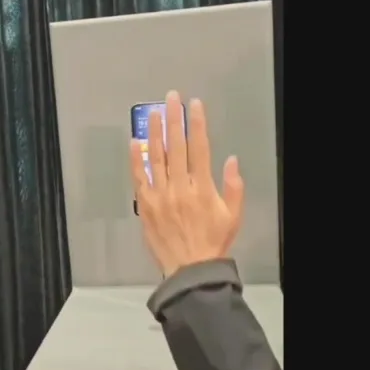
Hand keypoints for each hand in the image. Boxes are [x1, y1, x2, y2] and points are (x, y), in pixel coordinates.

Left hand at [129, 91, 243, 277]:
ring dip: (155, 132)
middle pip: (177, 146)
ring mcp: (161, 196)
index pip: (200, 147)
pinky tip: (135, 142)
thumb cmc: (213, 242)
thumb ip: (234, 186)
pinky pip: (139, 178)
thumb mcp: (233, 215)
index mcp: (203, 188)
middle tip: (171, 98)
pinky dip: (136, 159)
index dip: (197, 123)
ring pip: (157, 157)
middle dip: (174, 119)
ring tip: (154, 113)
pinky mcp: (146, 205)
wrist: (190, 270)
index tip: (194, 105)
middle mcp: (181, 187)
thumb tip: (231, 159)